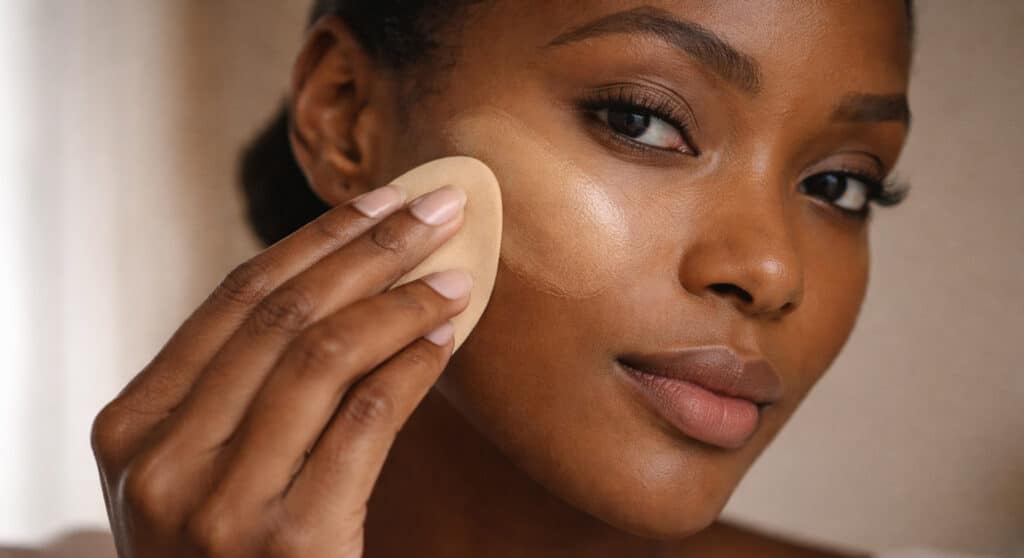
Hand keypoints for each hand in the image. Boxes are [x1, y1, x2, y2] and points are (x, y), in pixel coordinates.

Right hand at [91, 184, 471, 556]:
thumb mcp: (200, 472)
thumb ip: (237, 391)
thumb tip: (336, 282)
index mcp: (133, 429)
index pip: (236, 300)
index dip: (318, 240)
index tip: (381, 200)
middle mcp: (163, 461)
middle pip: (283, 316)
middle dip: (371, 249)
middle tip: (438, 207)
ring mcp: (219, 505)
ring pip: (324, 356)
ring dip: (401, 301)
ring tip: (457, 272)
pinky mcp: (289, 542)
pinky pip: (365, 420)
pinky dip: (412, 366)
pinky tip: (448, 336)